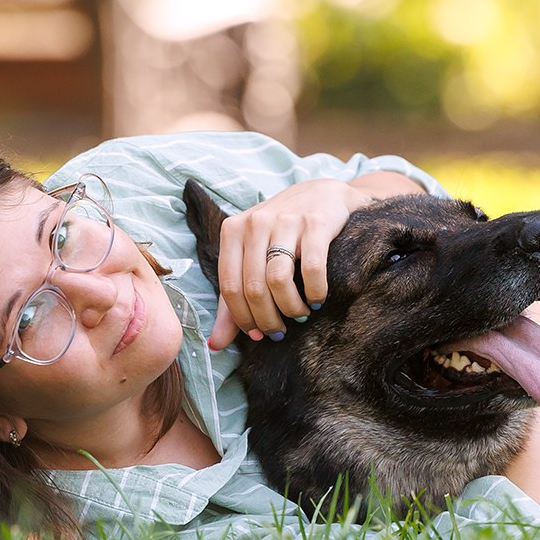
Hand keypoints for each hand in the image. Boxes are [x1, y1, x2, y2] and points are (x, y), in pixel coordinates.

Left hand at [206, 178, 360, 348]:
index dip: (243, 319)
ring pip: (279, 280)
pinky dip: (315, 292)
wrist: (323, 195)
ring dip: (291, 308)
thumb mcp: (251, 258)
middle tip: (280, 331)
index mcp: (232, 231)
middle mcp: (255, 223)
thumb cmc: (281, 233)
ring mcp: (286, 221)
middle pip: (253, 287)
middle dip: (268, 318)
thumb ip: (232, 301)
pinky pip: (312, 269)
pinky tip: (317, 298)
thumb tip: (215, 345)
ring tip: (300, 315)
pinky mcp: (316, 224)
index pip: (229, 287)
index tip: (258, 333)